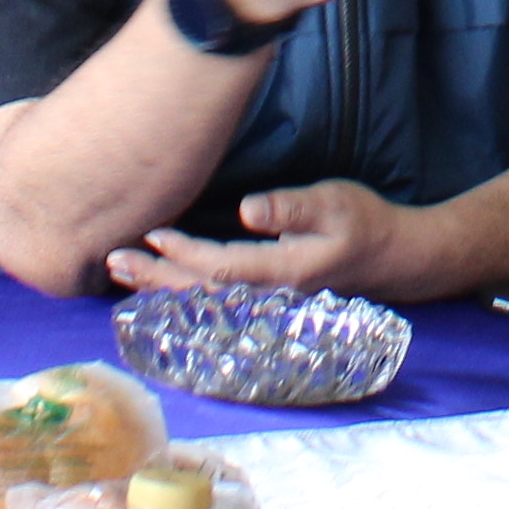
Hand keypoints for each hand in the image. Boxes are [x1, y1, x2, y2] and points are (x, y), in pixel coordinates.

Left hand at [111, 183, 416, 296]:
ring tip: (124, 275)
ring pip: (205, 302)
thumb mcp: (336, 202)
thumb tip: (247, 209)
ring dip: (162, 288)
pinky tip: (161, 287)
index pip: (221, 269)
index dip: (184, 255)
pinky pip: (215, 304)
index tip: (154, 235)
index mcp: (284, 273)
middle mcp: (270, 298)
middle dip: (156, 278)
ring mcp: (267, 306)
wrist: (395, 259)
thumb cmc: (365, 223)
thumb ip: (292, 208)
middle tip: (113, 261)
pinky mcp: (266, 302)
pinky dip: (182, 295)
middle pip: (202, 294)